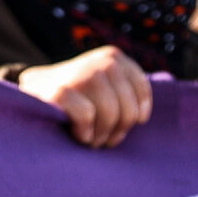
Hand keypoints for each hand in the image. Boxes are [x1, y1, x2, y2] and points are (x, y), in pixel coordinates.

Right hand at [15, 46, 153, 147]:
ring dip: (100, 136)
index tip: (127, 124)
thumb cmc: (79, 96)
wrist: (33, 92)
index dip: (136, 114)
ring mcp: (80, 74)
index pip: (141, 91)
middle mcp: (100, 62)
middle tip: (105, 139)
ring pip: (109, 115)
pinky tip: (76, 133)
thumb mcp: (107, 84)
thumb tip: (164, 89)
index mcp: (114, 57)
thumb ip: (130, 87)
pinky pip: (87, 117)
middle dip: (117, 131)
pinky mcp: (60, 91)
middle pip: (127, 111)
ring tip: (91, 138)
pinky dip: (83, 132)